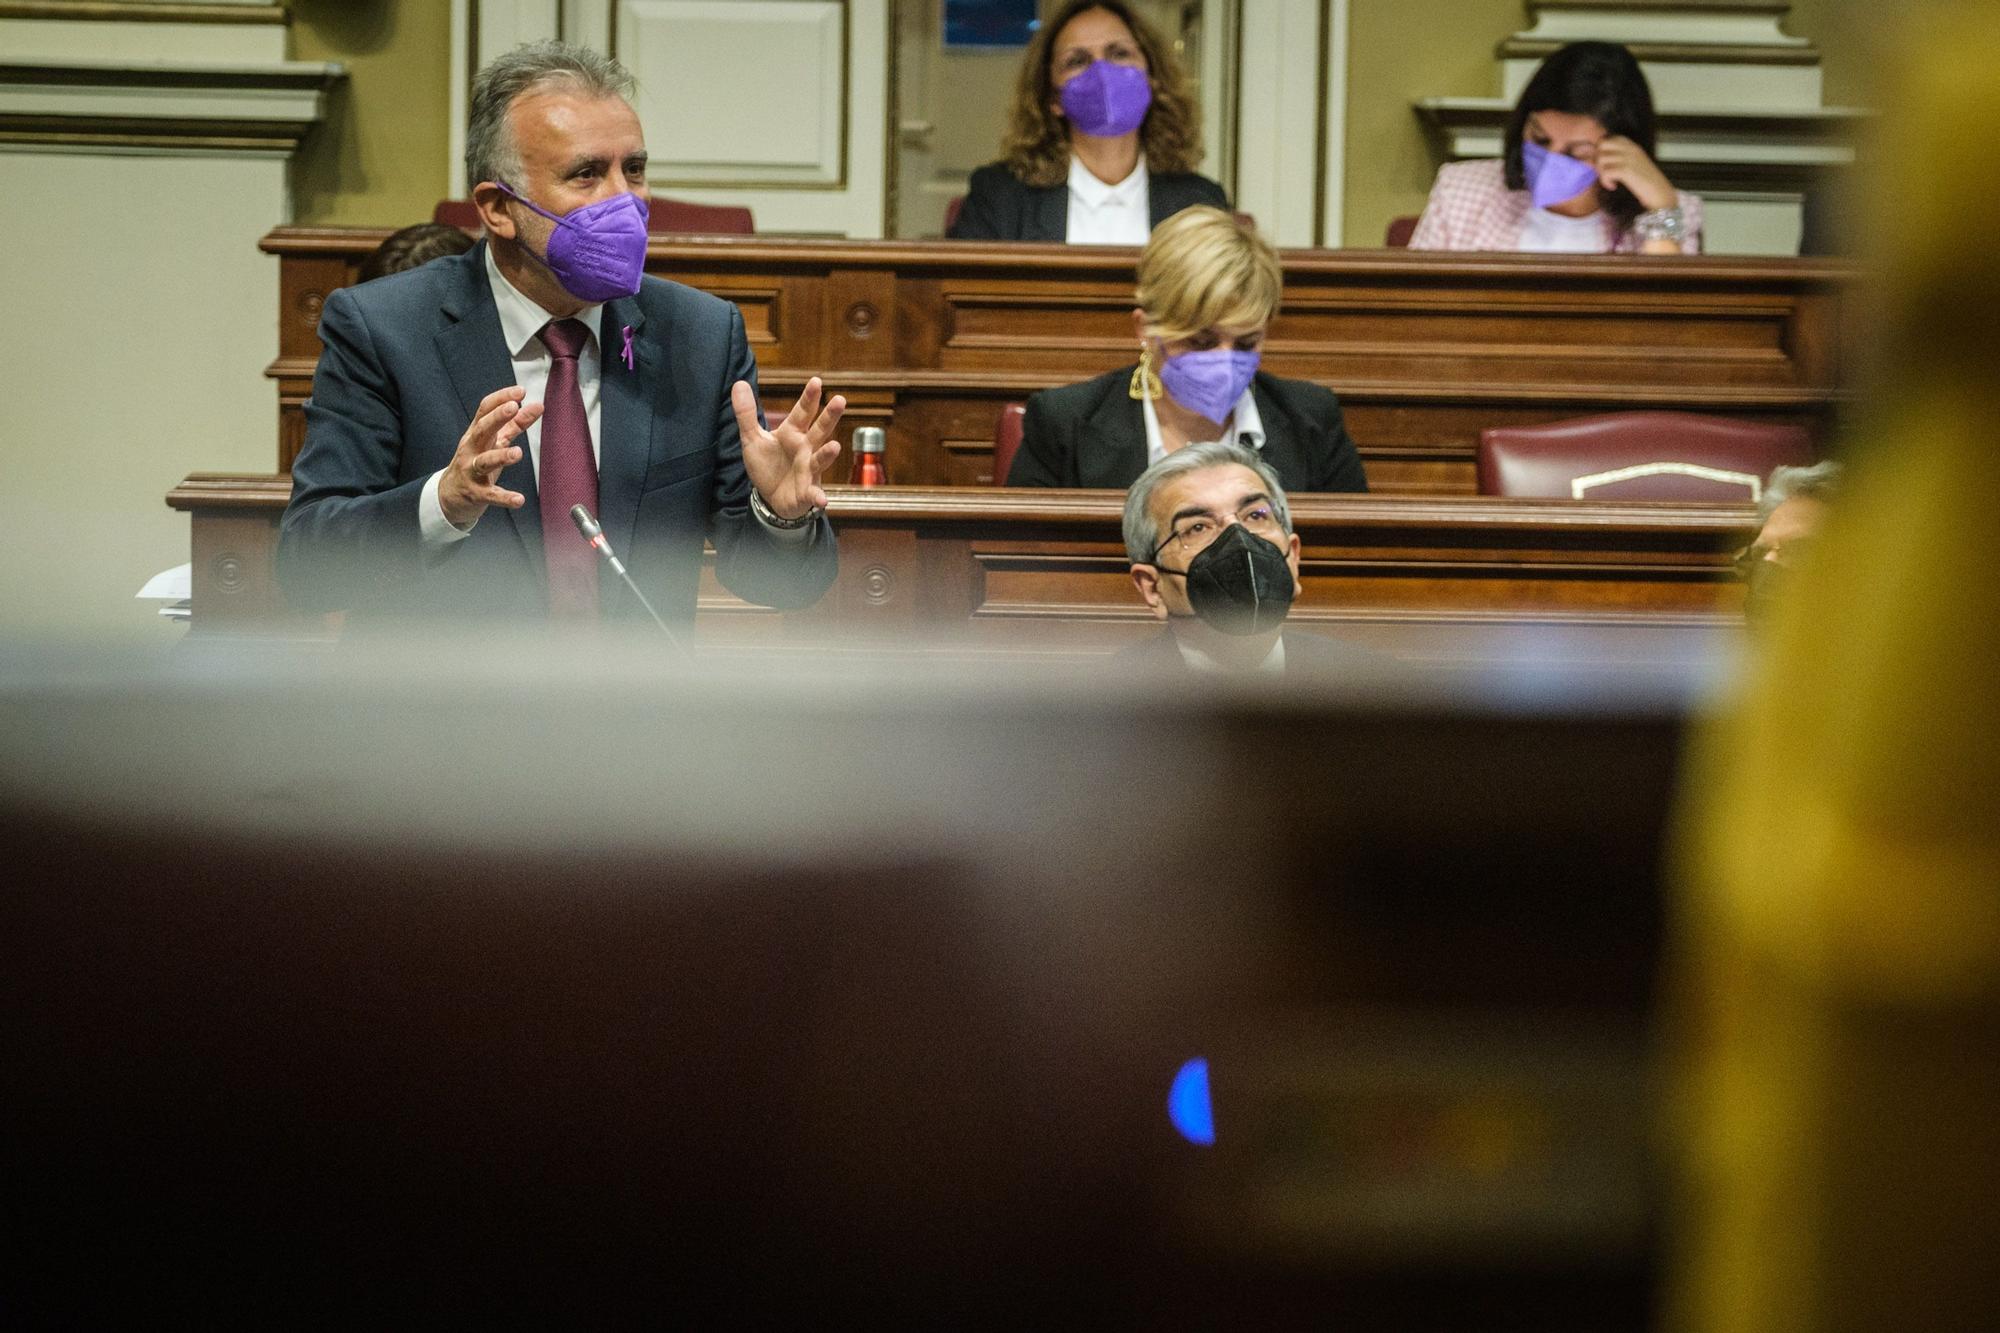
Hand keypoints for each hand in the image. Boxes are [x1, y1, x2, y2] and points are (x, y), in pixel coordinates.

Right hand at [439, 385, 539, 528]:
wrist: (449, 495)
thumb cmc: (476, 462)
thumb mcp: (494, 441)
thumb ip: (515, 424)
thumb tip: (536, 406)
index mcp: (476, 433)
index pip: (485, 410)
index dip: (501, 398)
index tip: (520, 390)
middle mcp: (471, 449)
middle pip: (481, 430)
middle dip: (496, 418)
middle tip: (513, 407)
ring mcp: (471, 471)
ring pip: (484, 461)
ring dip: (501, 456)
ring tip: (517, 453)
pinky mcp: (475, 493)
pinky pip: (490, 495)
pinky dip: (504, 497)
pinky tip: (519, 500)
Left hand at [733, 376, 843, 519]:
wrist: (771, 497)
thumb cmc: (768, 465)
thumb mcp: (752, 438)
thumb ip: (746, 413)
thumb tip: (738, 383)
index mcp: (793, 432)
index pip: (802, 412)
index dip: (809, 397)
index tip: (816, 381)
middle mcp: (806, 448)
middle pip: (820, 430)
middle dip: (830, 416)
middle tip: (840, 400)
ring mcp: (809, 469)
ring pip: (820, 459)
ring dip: (828, 454)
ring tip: (835, 446)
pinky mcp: (807, 491)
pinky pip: (814, 493)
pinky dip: (818, 496)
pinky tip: (822, 499)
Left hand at [1594, 136, 1676, 212]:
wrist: (1660, 193)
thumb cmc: (1645, 182)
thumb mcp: (1633, 165)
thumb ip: (1618, 159)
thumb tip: (1594, 160)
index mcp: (1632, 146)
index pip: (1608, 139)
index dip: (1601, 151)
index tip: (1605, 165)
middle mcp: (1630, 149)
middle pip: (1602, 144)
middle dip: (1597, 158)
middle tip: (1604, 171)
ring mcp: (1629, 158)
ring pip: (1601, 158)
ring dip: (1601, 172)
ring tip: (1610, 181)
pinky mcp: (1627, 170)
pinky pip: (1606, 172)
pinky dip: (1605, 181)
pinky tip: (1613, 186)